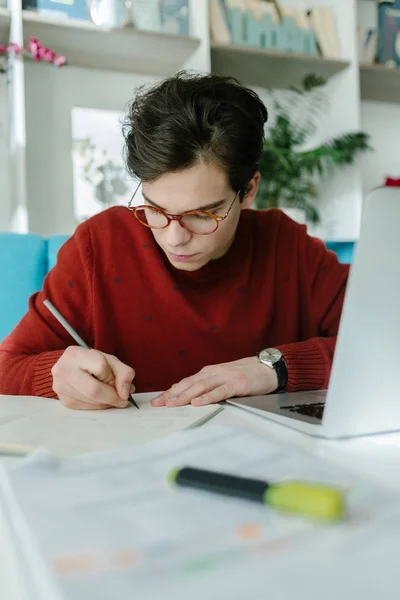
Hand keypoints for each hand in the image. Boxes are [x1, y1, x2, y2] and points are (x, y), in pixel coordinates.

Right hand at [52, 346, 134, 409]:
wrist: (72, 368)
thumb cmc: (92, 363)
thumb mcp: (110, 361)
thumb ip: (124, 373)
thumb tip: (125, 393)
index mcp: (76, 354)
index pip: (100, 367)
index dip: (112, 376)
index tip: (115, 379)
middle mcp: (63, 370)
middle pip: (94, 390)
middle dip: (113, 396)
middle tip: (122, 398)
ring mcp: (61, 387)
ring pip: (92, 401)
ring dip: (107, 401)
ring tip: (110, 394)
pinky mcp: (64, 401)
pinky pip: (87, 408)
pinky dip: (99, 405)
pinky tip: (100, 398)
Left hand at [151, 357, 277, 407]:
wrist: (268, 367)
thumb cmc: (245, 375)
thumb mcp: (222, 378)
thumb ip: (207, 385)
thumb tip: (188, 395)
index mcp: (208, 372)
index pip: (185, 383)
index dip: (170, 391)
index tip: (156, 401)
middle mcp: (213, 373)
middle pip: (188, 384)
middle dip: (171, 394)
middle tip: (157, 404)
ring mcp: (225, 377)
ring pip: (200, 387)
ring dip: (184, 396)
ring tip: (172, 404)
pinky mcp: (236, 384)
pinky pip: (219, 391)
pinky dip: (207, 397)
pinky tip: (197, 402)